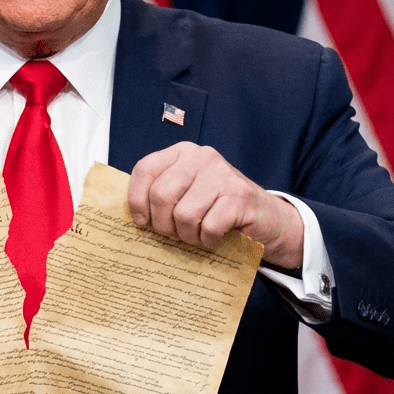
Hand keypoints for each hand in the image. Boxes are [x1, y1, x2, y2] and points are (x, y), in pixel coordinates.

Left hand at [127, 142, 303, 268]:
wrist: (265, 218)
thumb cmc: (217, 207)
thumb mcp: (185, 192)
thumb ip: (160, 194)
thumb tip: (128, 214)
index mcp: (181, 153)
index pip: (145, 170)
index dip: (137, 199)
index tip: (142, 221)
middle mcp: (201, 157)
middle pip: (161, 194)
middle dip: (163, 224)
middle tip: (174, 233)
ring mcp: (222, 174)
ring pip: (184, 214)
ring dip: (188, 235)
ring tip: (197, 235)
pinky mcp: (240, 196)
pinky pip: (209, 227)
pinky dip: (208, 240)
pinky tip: (214, 238)